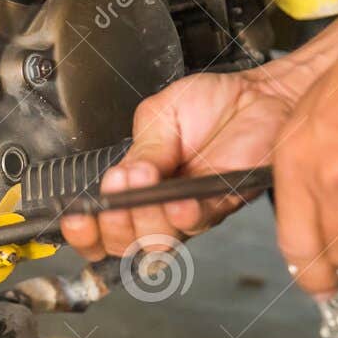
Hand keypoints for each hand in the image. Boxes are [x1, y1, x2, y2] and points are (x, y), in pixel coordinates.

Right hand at [60, 57, 319, 261]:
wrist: (260, 95)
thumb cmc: (212, 104)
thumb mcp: (159, 116)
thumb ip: (139, 151)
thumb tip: (120, 179)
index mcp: (137, 186)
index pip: (104, 225)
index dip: (86, 232)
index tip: (77, 219)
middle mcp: (161, 207)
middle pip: (126, 242)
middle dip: (114, 224)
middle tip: (114, 196)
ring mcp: (191, 212)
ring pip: (159, 239)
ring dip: (146, 218)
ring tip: (142, 186)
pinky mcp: (221, 205)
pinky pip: (198, 222)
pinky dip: (183, 215)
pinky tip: (178, 203)